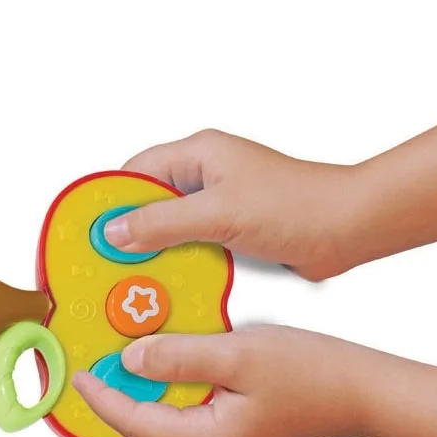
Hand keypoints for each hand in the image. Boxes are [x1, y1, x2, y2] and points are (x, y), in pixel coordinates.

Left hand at [72, 325, 369, 436]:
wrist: (360, 390)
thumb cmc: (311, 374)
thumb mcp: (237, 354)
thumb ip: (179, 356)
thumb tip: (132, 359)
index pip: (137, 421)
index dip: (103, 395)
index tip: (77, 373)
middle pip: (151, 423)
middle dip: (123, 391)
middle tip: (101, 357)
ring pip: (173, 416)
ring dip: (152, 386)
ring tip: (133, 355)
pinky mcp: (242, 433)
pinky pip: (195, 411)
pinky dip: (179, 386)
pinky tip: (179, 360)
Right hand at [104, 129, 363, 280]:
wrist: (348, 229)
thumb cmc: (296, 206)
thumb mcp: (220, 212)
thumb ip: (164, 221)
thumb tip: (116, 230)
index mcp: (201, 154)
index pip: (137, 172)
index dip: (109, 200)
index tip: (87, 230)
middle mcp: (209, 175)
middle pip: (151, 201)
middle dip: (129, 230)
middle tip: (106, 261)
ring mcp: (224, 204)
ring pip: (173, 226)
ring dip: (156, 249)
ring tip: (132, 277)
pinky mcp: (237, 230)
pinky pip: (197, 243)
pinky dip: (182, 261)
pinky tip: (170, 283)